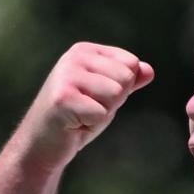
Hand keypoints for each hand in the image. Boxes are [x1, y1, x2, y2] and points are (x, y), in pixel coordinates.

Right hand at [14, 42, 153, 169]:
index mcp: (85, 51)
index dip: (121, 89)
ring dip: (103, 113)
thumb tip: (149, 70)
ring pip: (115, 95)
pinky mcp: (63, 98)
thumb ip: (128, 81)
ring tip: (82, 115)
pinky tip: (75, 124)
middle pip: (125, 79)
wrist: (44, 142)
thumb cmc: (77, 117)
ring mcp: (67, 76)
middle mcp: (74, 57)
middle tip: (89, 109)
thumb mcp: (107, 96)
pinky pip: (102, 113)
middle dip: (113, 102)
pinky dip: (92, 125)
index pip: (131, 63)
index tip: (97, 97)